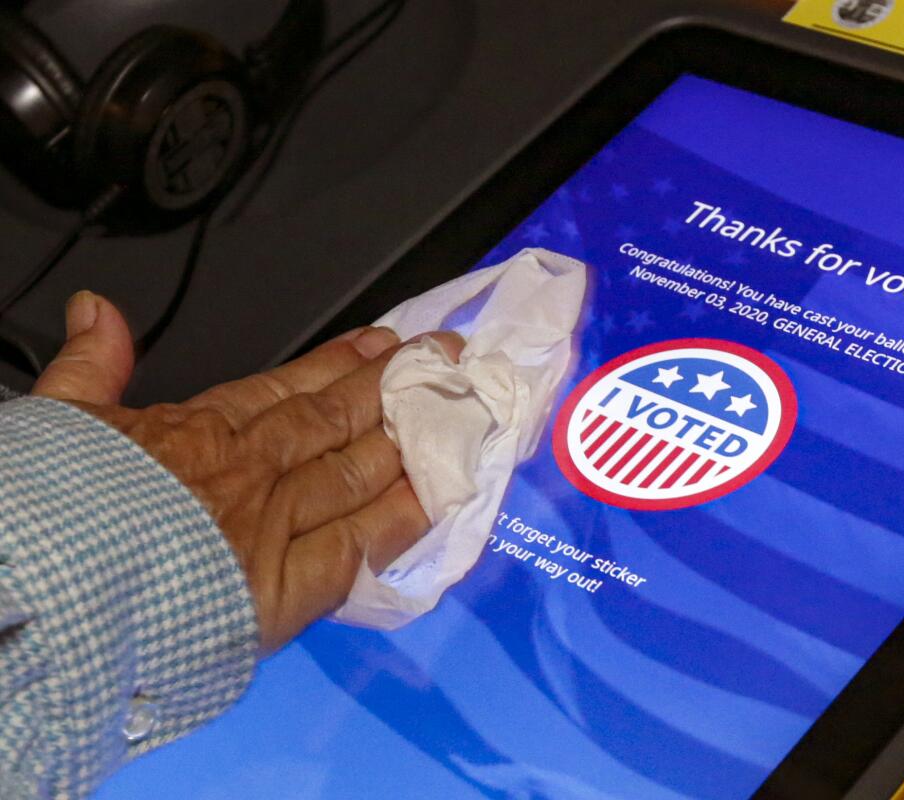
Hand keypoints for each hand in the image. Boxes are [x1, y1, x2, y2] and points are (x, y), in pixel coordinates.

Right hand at [32, 291, 461, 652]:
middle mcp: (251, 471)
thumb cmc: (50, 513)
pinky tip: (440, 495)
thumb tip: (95, 306)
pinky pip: (359, 546)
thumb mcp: (58, 422)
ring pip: (359, 470)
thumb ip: (90, 364)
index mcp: (199, 432)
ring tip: (459, 409)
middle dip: (398, 386)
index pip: (288, 387)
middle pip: (339, 419)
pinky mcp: (285, 590)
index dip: (342, 363)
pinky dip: (401, 519)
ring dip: (412, 438)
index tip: (384, 342)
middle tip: (450, 355)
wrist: (43, 593)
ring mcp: (275, 527)